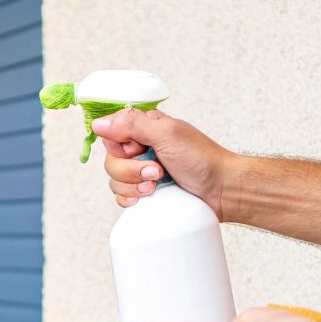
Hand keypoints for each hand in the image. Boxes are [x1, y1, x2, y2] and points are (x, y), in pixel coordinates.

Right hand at [91, 108, 237, 218]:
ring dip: (134, 185)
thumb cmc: (202, 159)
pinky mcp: (145, 192)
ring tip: (158, 185)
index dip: (119, 145)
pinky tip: (148, 197)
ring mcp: (142, 171)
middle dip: (130, 170)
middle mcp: (142, 148)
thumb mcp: (167, 135)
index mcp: (145, 128)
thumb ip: (132, 125)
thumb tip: (98, 123)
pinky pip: (122, 197)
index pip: (110, 133)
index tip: (137, 149)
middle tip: (156, 171)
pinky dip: (130, 199)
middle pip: (111, 160)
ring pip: (114, 180)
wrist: (222, 190)